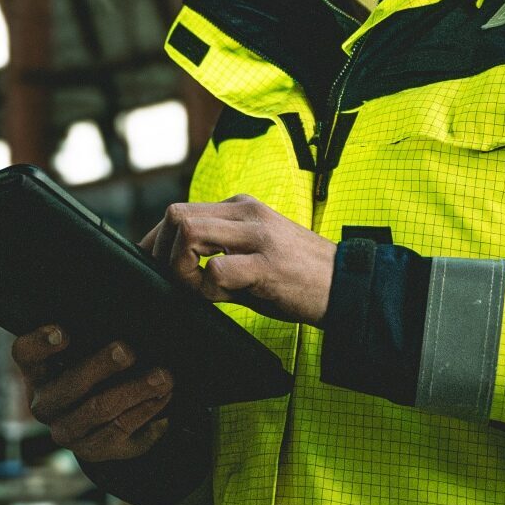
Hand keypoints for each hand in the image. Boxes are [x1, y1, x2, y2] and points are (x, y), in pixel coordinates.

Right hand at [11, 326, 174, 461]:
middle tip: (128, 350)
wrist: (102, 420)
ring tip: (163, 377)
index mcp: (38, 371)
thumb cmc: (94, 367)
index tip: (64, 331)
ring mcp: (69, 432)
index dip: (40, 343)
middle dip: (101, 367)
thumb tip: (124, 296)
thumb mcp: (86, 349)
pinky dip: (147, 414)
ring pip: (101, 412)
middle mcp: (46, 404)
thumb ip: (92, 329)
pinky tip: (165, 399)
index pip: (25, 354)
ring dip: (135, 392)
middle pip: (69, 387)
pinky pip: (121, 434)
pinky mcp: (94, 451)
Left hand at [140, 194, 335, 326]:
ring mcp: (258, 235)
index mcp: (241, 207)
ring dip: (180, 267)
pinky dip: (207, 288)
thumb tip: (172, 273)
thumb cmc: (298, 277)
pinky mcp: (268, 264)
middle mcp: (247, 211)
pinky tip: (222, 298)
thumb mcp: (254, 253)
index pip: (180, 211)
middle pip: (176, 215)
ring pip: (189, 232)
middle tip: (175, 282)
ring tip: (198, 288)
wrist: (349, 287)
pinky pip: (216, 269)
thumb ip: (217, 254)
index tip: (155, 268)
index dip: (157, 242)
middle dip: (162, 254)